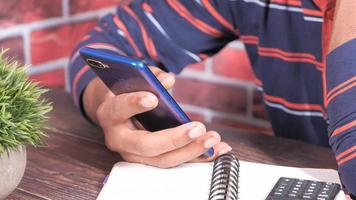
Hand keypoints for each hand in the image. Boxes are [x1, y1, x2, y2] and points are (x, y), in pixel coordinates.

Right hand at [96, 66, 231, 167]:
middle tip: (198, 128)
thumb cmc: (127, 93)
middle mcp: (119, 139)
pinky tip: (218, 149)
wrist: (116, 114)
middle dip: (174, 139)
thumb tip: (168, 80)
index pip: (119, 109)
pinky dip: (198, 157)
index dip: (134, 104)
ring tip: (214, 140)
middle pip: (145, 145)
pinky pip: (175, 162)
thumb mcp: (132, 80)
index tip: (153, 98)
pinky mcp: (151, 160)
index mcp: (110, 113)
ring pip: (162, 160)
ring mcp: (134, 154)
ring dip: (191, 151)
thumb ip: (149, 77)